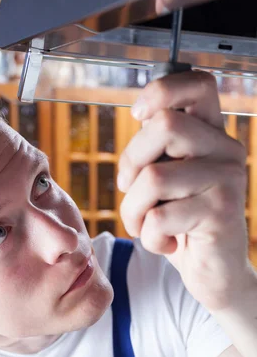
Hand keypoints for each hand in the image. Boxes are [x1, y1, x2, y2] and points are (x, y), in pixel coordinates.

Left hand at [118, 70, 251, 312]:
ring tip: (143, 225)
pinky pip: (158, 218)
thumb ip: (160, 148)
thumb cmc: (183, 223)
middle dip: (130, 163)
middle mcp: (227, 150)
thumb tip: (142, 115)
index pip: (198, 84)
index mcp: (212, 134)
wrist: (214, 272)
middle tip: (129, 190)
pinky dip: (148, 237)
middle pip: (164, 126)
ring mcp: (227, 181)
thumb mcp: (169, 179)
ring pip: (153, 178)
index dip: (160, 91)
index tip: (138, 116)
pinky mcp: (221, 214)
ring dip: (132, 210)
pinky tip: (164, 243)